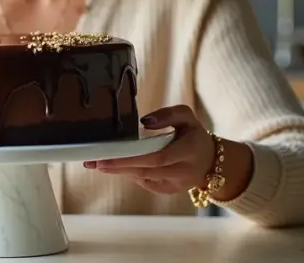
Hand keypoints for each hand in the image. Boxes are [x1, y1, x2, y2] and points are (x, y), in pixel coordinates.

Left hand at [83, 105, 215, 194]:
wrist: (210, 162)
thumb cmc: (194, 135)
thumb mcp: (188, 117)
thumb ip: (169, 114)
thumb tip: (145, 121)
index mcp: (188, 150)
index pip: (157, 157)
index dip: (131, 159)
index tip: (108, 156)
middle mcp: (183, 171)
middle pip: (145, 171)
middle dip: (118, 167)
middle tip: (93, 162)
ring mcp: (176, 184)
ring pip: (142, 178)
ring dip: (119, 171)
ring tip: (95, 163)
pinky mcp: (169, 190)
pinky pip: (145, 181)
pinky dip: (130, 173)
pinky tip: (116, 166)